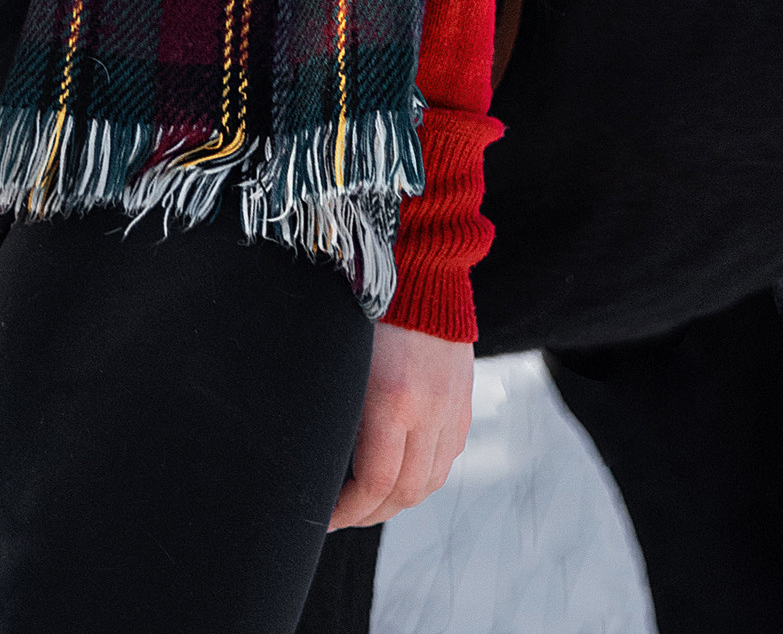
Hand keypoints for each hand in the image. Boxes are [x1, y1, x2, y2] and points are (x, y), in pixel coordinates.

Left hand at [326, 323, 473, 529]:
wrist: (420, 265)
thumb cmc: (366, 303)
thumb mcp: (340, 356)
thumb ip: (337, 408)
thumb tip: (318, 453)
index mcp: (393, 400)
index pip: (375, 483)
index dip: (347, 511)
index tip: (322, 516)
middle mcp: (431, 411)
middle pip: (405, 493)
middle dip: (369, 513)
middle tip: (340, 514)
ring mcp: (453, 408)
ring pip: (430, 482)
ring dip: (397, 500)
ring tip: (365, 499)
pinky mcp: (464, 402)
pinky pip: (446, 458)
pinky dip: (422, 475)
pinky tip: (397, 470)